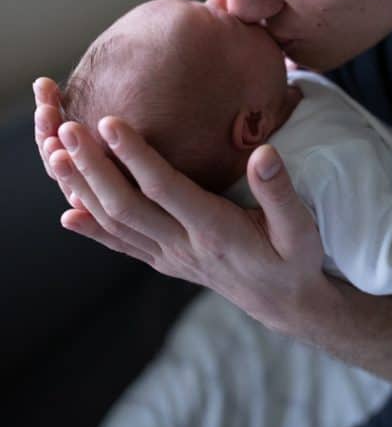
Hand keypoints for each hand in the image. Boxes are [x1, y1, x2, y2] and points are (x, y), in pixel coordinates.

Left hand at [33, 77, 324, 330]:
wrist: (285, 303)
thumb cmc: (294, 258)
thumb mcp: (299, 226)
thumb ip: (278, 191)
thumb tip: (264, 152)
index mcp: (216, 231)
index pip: (165, 189)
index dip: (135, 156)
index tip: (109, 123)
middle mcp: (184, 245)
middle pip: (127, 206)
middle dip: (94, 167)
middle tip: (67, 130)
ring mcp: (170, 256)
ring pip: (117, 223)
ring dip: (84, 190)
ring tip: (56, 156)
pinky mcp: (165, 260)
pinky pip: (121, 244)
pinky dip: (92, 228)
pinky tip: (67, 214)